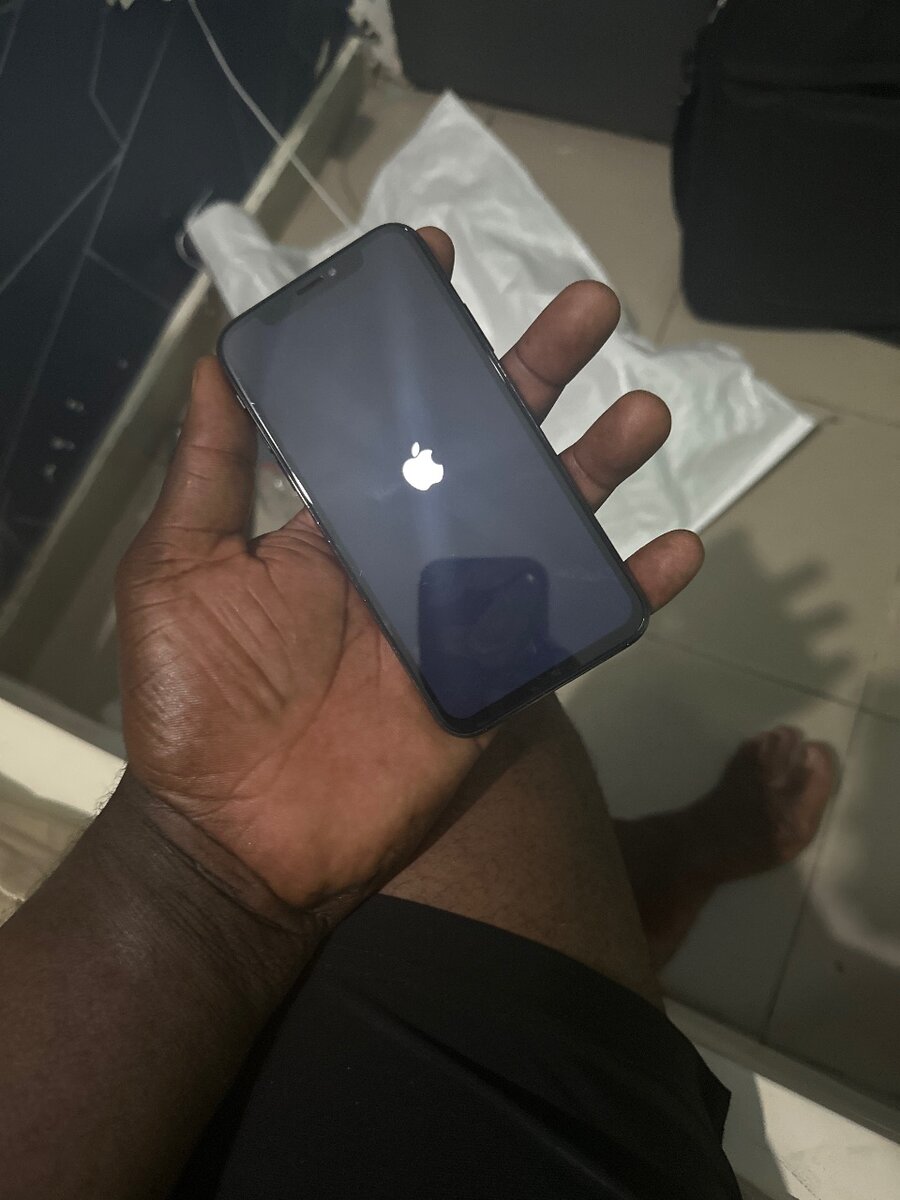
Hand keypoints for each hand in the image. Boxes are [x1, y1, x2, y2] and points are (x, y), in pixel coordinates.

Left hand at [116, 227, 702, 915]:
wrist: (239, 835)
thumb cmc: (197, 700)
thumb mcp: (179, 567)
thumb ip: (208, 468)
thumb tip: (217, 358)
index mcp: (337, 517)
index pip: (392, 411)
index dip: (419, 342)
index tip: (441, 263)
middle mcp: (408, 548)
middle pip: (487, 446)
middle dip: (537, 374)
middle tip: (589, 308)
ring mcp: (460, 610)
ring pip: (543, 520)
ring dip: (597, 466)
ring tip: (643, 410)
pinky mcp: (497, 675)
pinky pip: (574, 627)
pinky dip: (626, 590)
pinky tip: (675, 548)